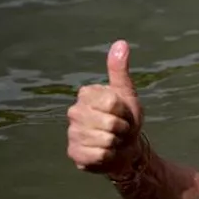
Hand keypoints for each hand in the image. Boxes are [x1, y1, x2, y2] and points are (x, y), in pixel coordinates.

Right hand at [67, 40, 144, 175]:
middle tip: (119, 128)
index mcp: (86, 94)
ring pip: (104, 140)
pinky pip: (98, 155)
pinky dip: (108, 155)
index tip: (122, 112)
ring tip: (113, 139)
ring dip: (116, 142)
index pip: (111, 102)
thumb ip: (120, 70)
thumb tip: (121, 43)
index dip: (124, 110)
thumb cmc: (126, 118)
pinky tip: (106, 152)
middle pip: (109, 122)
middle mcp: (74, 112)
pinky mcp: (74, 153)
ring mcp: (72, 133)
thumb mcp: (126, 93)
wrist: (125, 147)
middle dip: (122, 127)